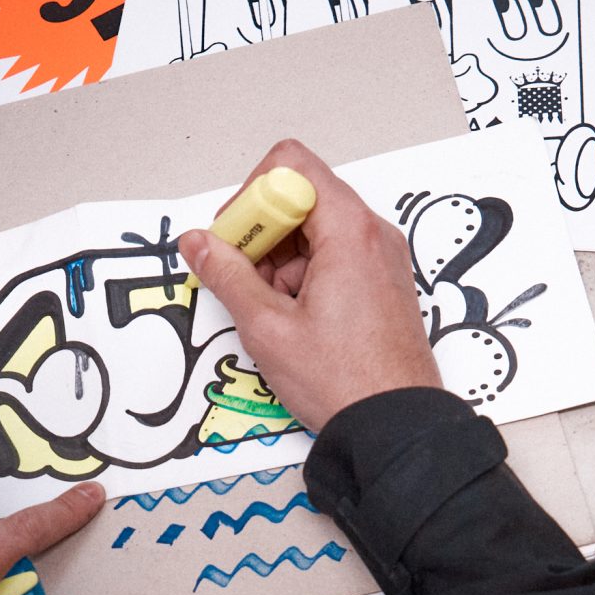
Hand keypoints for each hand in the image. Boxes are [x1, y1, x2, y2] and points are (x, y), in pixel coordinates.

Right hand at [178, 137, 438, 433]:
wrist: (396, 427)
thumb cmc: (345, 382)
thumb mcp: (268, 328)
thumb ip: (226, 276)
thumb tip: (197, 243)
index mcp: (349, 230)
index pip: (290, 167)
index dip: (251, 197)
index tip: (234, 240)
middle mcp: (371, 233)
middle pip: (300, 197)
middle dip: (261, 234)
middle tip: (242, 282)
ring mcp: (380, 257)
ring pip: (313, 230)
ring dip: (278, 261)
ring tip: (271, 313)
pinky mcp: (380, 282)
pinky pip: (332, 257)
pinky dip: (302, 277)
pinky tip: (292, 320)